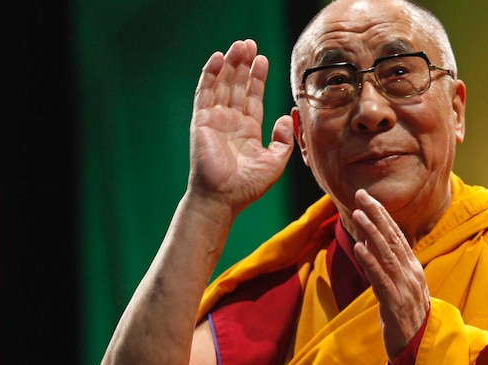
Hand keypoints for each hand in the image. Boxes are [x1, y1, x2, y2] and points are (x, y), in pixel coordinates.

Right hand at [189, 39, 293, 213]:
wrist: (223, 198)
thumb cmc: (247, 186)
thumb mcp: (275, 162)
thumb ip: (284, 139)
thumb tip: (286, 116)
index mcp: (247, 130)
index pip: (253, 98)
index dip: (257, 78)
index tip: (264, 60)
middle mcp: (230, 122)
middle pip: (237, 86)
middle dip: (244, 65)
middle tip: (250, 44)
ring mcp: (215, 119)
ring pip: (223, 84)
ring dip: (231, 64)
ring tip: (240, 45)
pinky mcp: (202, 120)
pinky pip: (205, 92)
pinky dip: (210, 74)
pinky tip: (219, 58)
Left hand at [351, 189, 429, 361]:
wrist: (418, 350)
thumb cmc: (407, 320)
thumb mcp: (400, 289)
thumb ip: (391, 269)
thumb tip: (374, 248)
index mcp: (412, 269)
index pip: (397, 236)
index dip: (382, 215)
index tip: (367, 198)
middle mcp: (410, 273)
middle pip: (392, 238)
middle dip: (376, 214)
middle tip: (361, 194)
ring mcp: (404, 287)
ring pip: (386, 254)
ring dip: (371, 232)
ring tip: (357, 214)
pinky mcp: (394, 303)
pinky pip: (381, 279)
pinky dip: (370, 261)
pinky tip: (359, 247)